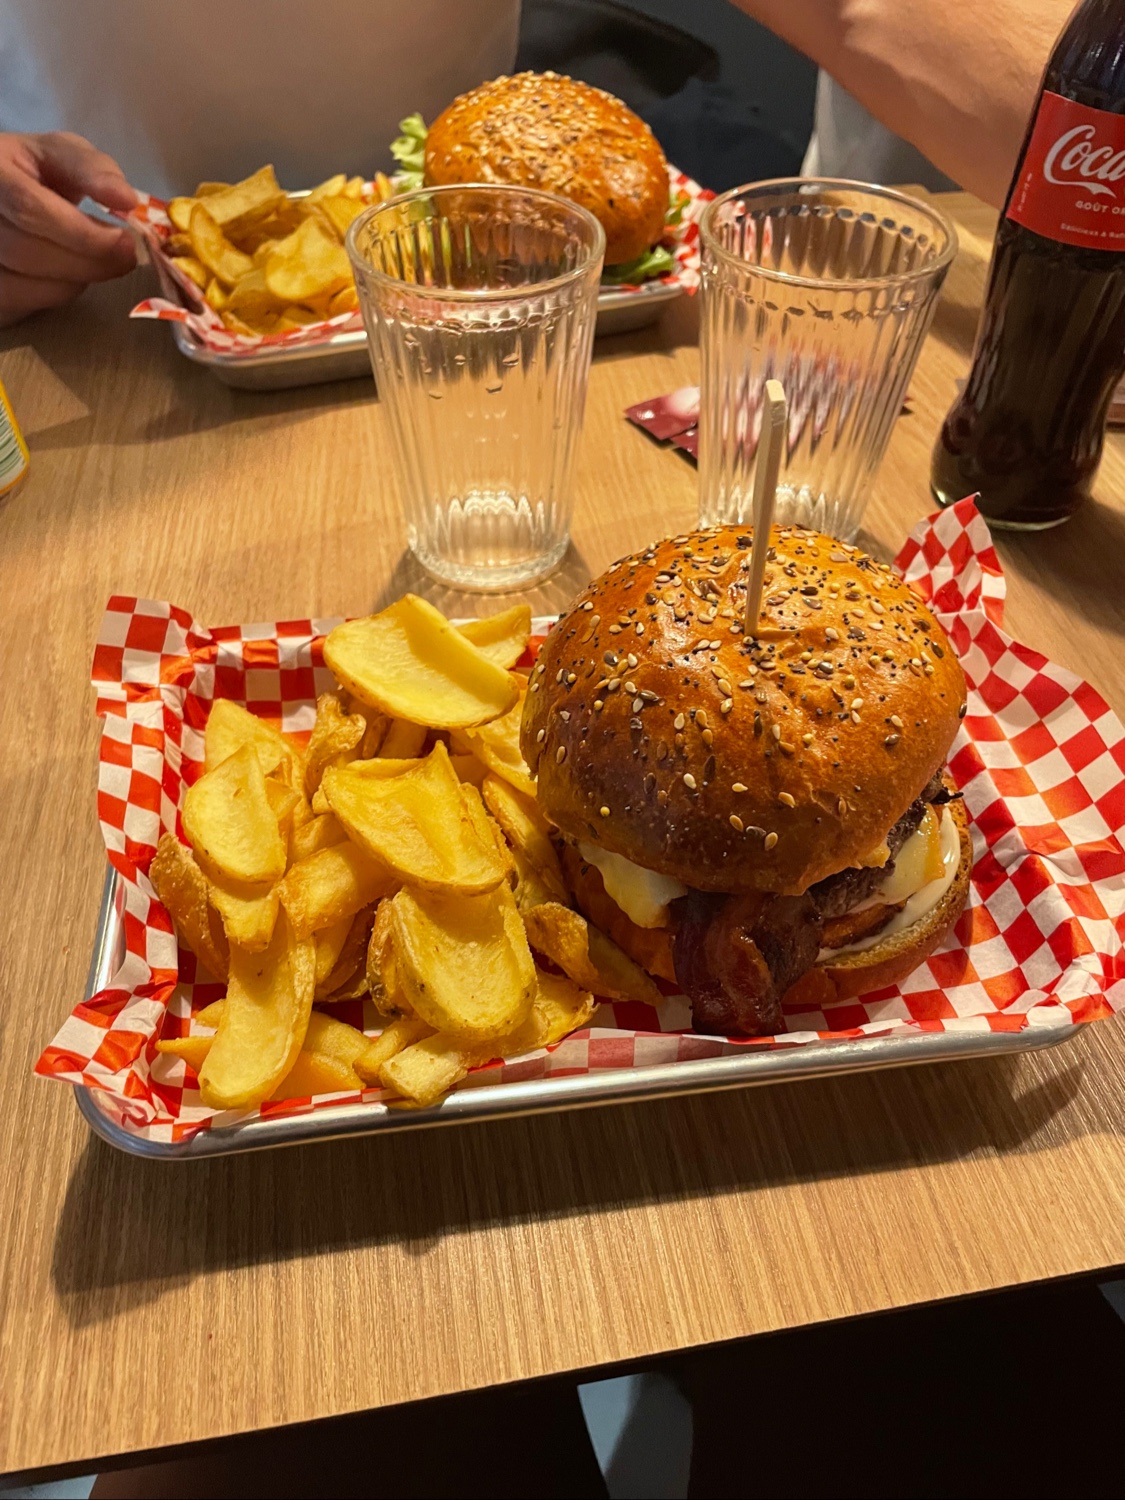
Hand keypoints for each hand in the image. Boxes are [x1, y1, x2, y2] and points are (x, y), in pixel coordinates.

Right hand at [0, 131, 137, 327]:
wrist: (1, 194)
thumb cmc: (32, 173)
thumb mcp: (60, 155)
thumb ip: (93, 170)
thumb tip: (126, 199)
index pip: (30, 209)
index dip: (82, 233)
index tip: (124, 241)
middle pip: (27, 252)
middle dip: (87, 261)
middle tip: (125, 256)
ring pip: (25, 285)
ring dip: (75, 279)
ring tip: (95, 260)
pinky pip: (21, 304)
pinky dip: (56, 293)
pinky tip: (68, 273)